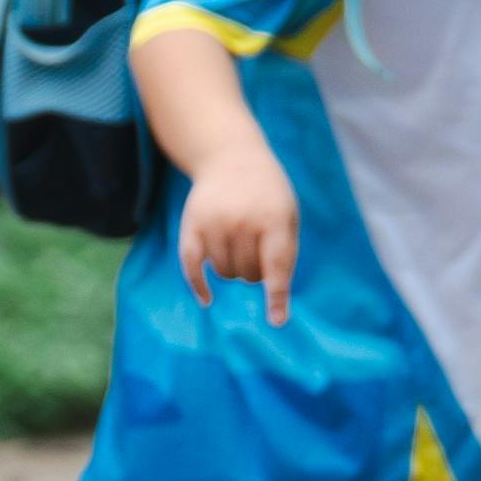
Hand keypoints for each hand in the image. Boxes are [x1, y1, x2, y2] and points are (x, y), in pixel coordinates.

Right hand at [177, 154, 302, 325]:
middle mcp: (243, 221)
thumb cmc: (268, 196)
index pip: (277, 265)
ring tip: (239, 247)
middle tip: (257, 250)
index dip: (277, 296)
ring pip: (225, 273)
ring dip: (233, 270)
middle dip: (255, 271)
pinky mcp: (192, 225)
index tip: (277, 321)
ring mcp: (214, 223)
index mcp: (274, 219)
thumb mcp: (288, 215)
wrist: (232, 159)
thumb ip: (284, 253)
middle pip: (248, 274)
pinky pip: (192, 267)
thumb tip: (275, 300)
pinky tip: (208, 299)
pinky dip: (200, 286)